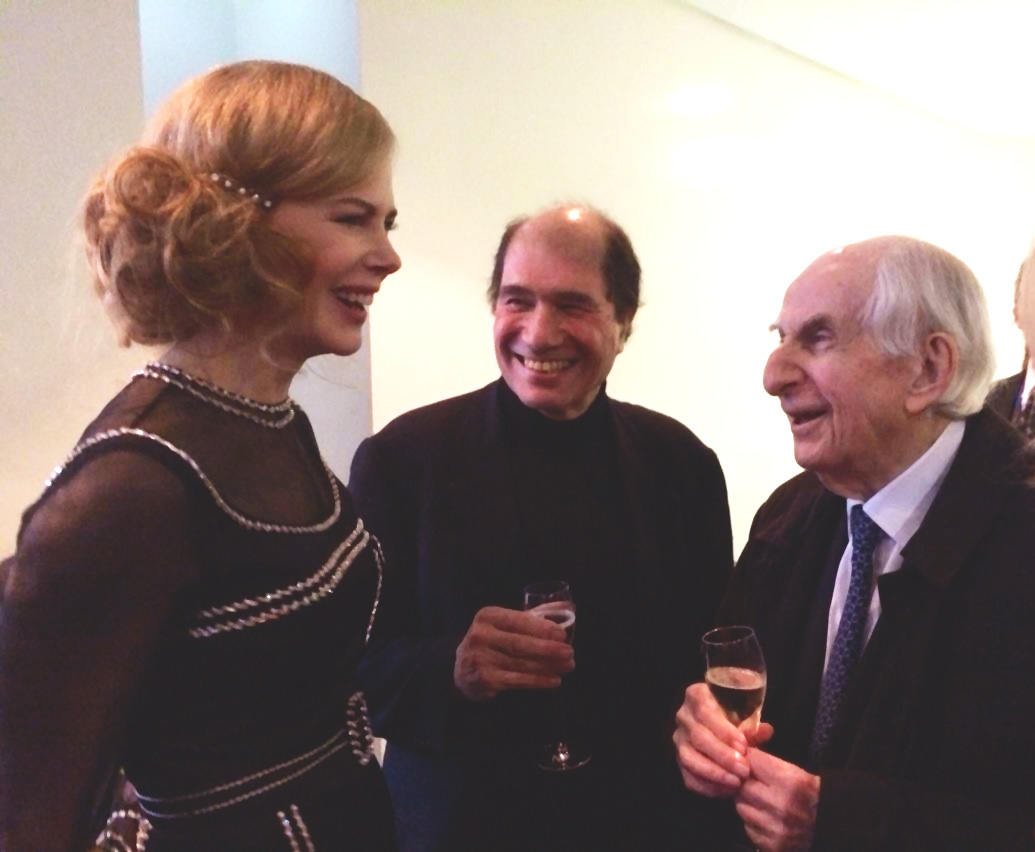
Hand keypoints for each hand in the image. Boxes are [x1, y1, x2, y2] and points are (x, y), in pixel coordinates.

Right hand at [454, 606, 573, 701]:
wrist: (461, 669)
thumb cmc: (491, 642)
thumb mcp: (503, 624)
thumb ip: (531, 616)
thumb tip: (565, 606)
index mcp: (488, 616)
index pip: (519, 620)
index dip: (543, 628)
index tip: (563, 635)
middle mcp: (481, 635)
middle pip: (521, 644)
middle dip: (549, 649)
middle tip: (570, 653)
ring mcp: (481, 659)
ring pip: (522, 664)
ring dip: (549, 666)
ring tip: (568, 666)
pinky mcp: (484, 680)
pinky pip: (518, 681)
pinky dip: (539, 681)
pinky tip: (554, 680)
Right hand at [673, 682, 757, 796]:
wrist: (724, 726)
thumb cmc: (736, 714)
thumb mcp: (746, 713)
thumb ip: (753, 724)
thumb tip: (765, 731)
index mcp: (697, 695)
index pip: (705, 711)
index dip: (723, 730)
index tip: (743, 745)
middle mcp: (683, 716)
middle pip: (697, 736)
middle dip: (722, 755)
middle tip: (744, 769)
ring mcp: (680, 740)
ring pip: (689, 759)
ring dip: (714, 773)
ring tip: (736, 782)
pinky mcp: (680, 762)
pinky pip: (689, 777)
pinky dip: (708, 787)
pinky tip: (727, 791)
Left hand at [735, 748, 819, 851]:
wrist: (830, 825)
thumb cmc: (809, 793)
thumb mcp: (794, 771)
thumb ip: (765, 759)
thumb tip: (738, 747)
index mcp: (792, 782)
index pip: (751, 760)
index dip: (748, 758)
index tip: (750, 760)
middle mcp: (782, 806)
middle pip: (742, 785)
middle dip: (744, 781)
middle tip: (753, 782)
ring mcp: (777, 829)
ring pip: (741, 807)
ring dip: (747, 802)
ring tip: (761, 801)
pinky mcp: (772, 846)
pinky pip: (748, 828)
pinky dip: (753, 822)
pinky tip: (766, 818)